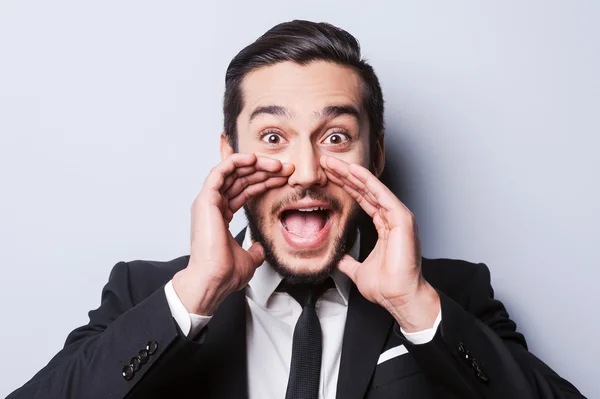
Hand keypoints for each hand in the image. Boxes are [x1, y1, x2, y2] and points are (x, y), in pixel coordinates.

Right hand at [173, 153, 293, 314]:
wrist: (213, 280)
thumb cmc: (224, 273)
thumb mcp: (248, 259)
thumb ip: (254, 250)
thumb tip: (259, 248)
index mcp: (220, 216)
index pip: (244, 190)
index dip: (264, 182)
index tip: (284, 179)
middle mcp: (213, 206)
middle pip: (240, 178)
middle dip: (264, 171)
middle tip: (286, 168)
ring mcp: (208, 201)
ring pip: (232, 171)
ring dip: (255, 164)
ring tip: (277, 165)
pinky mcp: (206, 199)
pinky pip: (220, 171)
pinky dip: (236, 162)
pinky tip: (254, 159)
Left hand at [321, 155, 439, 331]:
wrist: (398, 298)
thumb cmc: (386, 286)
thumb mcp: (357, 270)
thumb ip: (348, 261)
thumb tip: (336, 258)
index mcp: (385, 226)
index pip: (362, 199)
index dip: (345, 186)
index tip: (328, 176)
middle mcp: (392, 218)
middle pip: (365, 190)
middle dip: (345, 174)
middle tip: (326, 161)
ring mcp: (399, 216)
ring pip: (372, 188)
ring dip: (352, 173)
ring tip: (334, 162)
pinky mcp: (402, 219)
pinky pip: (382, 195)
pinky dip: (367, 181)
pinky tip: (353, 171)